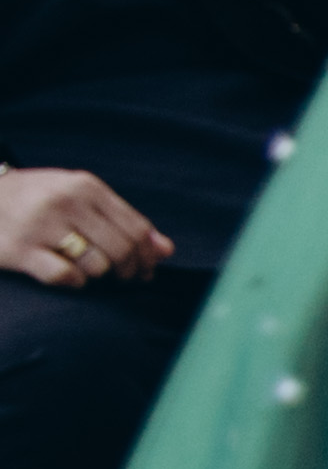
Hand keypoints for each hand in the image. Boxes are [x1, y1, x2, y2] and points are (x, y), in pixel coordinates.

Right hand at [0, 166, 165, 289]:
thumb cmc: (35, 200)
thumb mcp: (77, 197)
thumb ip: (122, 219)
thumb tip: (166, 250)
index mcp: (84, 186)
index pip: (137, 229)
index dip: (148, 257)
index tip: (146, 271)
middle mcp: (65, 202)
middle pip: (122, 250)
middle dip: (128, 272)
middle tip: (122, 279)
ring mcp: (41, 225)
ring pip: (97, 266)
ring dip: (98, 276)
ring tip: (86, 270)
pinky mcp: (20, 249)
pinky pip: (66, 277)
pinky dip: (73, 282)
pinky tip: (64, 274)